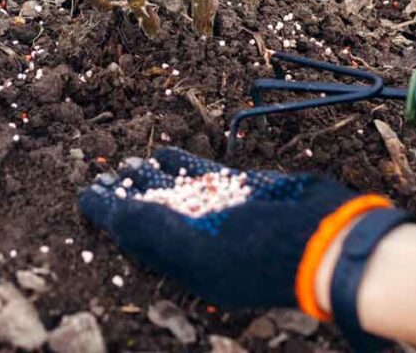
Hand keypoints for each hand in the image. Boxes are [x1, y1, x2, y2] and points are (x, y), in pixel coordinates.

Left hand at [78, 148, 388, 310]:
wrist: (326, 242)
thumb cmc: (260, 254)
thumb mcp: (195, 249)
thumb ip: (149, 229)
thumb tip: (109, 211)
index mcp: (185, 263)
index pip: (138, 236)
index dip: (112, 214)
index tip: (90, 194)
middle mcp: (200, 239)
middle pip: (153, 212)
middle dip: (128, 193)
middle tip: (105, 174)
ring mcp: (222, 213)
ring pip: (177, 190)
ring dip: (151, 176)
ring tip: (127, 162)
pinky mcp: (242, 191)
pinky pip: (205, 174)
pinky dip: (183, 162)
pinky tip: (165, 151)